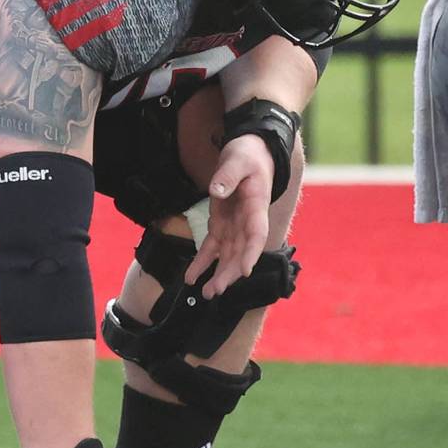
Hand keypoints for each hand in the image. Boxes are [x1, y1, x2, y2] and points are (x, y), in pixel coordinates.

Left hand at [186, 133, 272, 298]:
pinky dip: (202, 262)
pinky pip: (212, 247)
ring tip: (206, 293)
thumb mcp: (237, 159)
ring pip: (227, 255)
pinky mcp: (221, 224)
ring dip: (217, 274)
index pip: (256, 234)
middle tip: (216, 290)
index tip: (245, 271)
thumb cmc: (248, 155)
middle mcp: (247, 221)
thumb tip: (216, 192)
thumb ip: (228, 176)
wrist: (250, 153)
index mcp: (256, 206)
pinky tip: (191, 278)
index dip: (251, 253)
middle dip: (229, 273)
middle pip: (240, 251)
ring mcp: (234, 225)